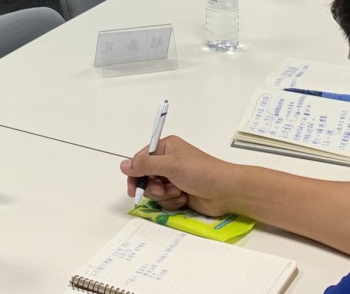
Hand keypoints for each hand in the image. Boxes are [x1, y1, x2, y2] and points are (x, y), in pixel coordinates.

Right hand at [119, 135, 237, 216]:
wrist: (225, 191)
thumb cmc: (201, 172)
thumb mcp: (170, 165)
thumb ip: (145, 165)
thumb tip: (123, 165)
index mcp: (166, 148)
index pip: (141, 160)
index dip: (135, 174)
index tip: (133, 188)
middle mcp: (168, 162)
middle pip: (146, 177)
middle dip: (154, 187)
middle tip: (162, 189)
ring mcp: (174, 178)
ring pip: (155, 191)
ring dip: (165, 195)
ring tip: (179, 192)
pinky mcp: (179, 193)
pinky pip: (165, 200)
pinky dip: (172, 201)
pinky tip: (184, 198)